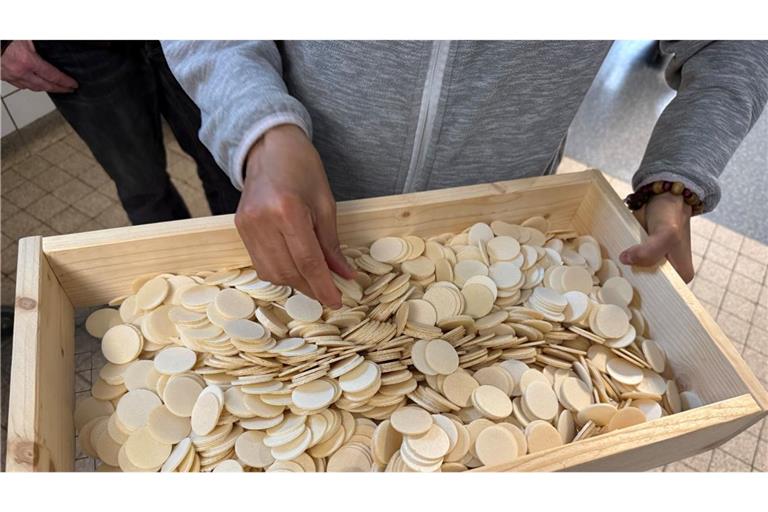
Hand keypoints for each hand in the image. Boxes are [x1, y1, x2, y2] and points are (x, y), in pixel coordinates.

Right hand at [1, 40, 77, 92]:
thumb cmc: (5, 37)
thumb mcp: (26, 37)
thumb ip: (39, 45)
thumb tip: (53, 45)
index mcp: (27, 62)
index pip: (52, 76)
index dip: (65, 82)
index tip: (73, 85)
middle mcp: (19, 72)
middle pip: (44, 86)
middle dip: (58, 89)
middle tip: (68, 90)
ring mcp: (9, 75)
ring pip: (31, 87)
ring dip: (44, 88)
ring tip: (53, 88)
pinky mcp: (2, 76)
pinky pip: (18, 84)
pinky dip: (28, 85)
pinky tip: (33, 84)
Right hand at [235, 124, 354, 307]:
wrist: (270, 146)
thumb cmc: (302, 169)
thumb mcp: (325, 204)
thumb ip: (331, 244)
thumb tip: (343, 275)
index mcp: (287, 210)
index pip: (307, 260)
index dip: (323, 285)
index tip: (337, 300)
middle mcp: (262, 220)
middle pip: (288, 270)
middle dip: (311, 287)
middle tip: (330, 293)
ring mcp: (247, 225)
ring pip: (271, 272)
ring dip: (295, 283)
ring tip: (314, 282)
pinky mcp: (240, 228)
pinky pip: (260, 263)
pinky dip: (280, 272)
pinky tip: (295, 269)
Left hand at [619, 193, 693, 282]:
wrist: (662, 195)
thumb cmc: (670, 215)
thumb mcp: (666, 234)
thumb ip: (650, 251)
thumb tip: (626, 260)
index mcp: (681, 276)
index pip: (659, 293)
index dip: (642, 290)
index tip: (625, 284)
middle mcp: (669, 273)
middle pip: (645, 285)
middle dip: (630, 280)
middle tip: (615, 274)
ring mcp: (655, 263)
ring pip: (635, 274)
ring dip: (623, 271)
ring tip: (612, 267)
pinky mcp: (643, 254)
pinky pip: (630, 263)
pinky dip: (621, 261)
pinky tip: (612, 258)